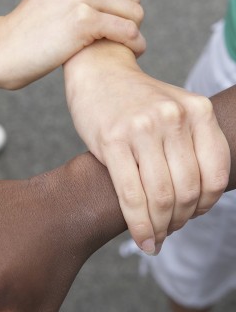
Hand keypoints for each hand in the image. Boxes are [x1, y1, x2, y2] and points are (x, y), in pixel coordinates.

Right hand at [0, 0, 144, 89]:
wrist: (5, 50)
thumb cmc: (31, 29)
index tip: (119, 14)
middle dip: (130, 15)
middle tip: (120, 35)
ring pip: (134, 11)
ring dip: (133, 31)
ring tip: (126, 44)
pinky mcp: (84, 20)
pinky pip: (127, 30)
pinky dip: (134, 43)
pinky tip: (133, 51)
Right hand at [64, 45, 230, 253]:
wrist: (97, 73)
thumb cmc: (134, 100)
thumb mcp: (173, 111)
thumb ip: (189, 146)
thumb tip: (193, 201)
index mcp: (197, 110)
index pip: (214, 174)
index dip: (206, 206)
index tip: (191, 217)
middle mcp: (174, 118)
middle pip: (187, 189)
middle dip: (180, 221)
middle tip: (168, 231)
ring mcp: (142, 128)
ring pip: (162, 196)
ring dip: (161, 228)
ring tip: (155, 238)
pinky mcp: (112, 141)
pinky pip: (131, 195)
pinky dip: (139, 225)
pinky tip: (142, 239)